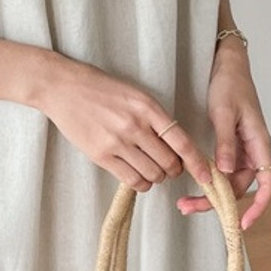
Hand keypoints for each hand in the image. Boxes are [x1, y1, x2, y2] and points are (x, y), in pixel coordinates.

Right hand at [35, 55, 212, 191]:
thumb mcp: (135, 95)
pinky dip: (140, 183)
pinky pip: (132, 180)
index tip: (206, 176)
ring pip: (152, 174)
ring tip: (150, 169)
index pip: (181, 142)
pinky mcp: (101, 156)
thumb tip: (174, 145)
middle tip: (169, 166)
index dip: (197, 163)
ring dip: (156, 177)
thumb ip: (155, 118)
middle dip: (173, 170)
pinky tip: (137, 174)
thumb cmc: (100, 89)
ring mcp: (117, 142)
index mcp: (148, 108)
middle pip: (169, 163)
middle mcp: (135, 126)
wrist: (64, 87)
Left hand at [176, 39, 270, 229]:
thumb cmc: (230, 83)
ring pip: (228, 182)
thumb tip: (226, 171)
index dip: (258, 207)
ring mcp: (241, 150)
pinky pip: (221, 171)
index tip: (242, 223)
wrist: (226, 63)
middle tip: (187, 207)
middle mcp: (253, 151)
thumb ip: (225, 143)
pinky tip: (190, 184)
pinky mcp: (229, 145)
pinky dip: (207, 180)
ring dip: (208, 194)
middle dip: (217, 203)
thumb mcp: (224, 113)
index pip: (267, 184)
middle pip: (239, 189)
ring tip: (183, 201)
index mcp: (259, 143)